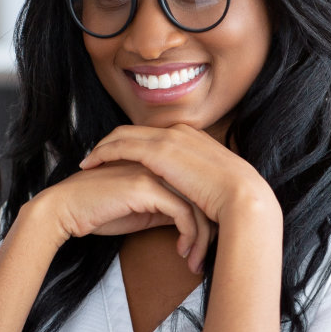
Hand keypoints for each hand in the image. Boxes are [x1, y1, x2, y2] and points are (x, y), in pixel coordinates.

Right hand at [24, 160, 213, 262]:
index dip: (206, 219)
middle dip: (210, 230)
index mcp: (159, 168)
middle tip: (204, 258)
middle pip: (202, 196)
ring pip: (196, 205)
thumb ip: (165, 209)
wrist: (64, 210)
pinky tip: (181, 251)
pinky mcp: (146, 187)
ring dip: (201, 238)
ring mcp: (153, 174)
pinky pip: (182, 212)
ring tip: (195, 261)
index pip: (196, 190)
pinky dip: (188, 235)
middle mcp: (159, 166)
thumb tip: (190, 224)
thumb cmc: (97, 212)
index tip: (205, 246)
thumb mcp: (141, 212)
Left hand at [76, 124, 276, 223]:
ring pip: (123, 135)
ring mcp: (169, 138)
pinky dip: (103, 152)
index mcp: (193, 138)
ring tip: (87, 161)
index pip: (154, 135)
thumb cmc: (234, 201)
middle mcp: (180, 131)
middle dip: (112, 141)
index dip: (133, 144)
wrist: (243, 198)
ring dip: (103, 147)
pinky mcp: (159, 151)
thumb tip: (193, 196)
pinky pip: (120, 146)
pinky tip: (90, 164)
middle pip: (135, 130)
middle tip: (94, 155)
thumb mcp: (215, 186)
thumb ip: (199, 183)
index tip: (118, 157)